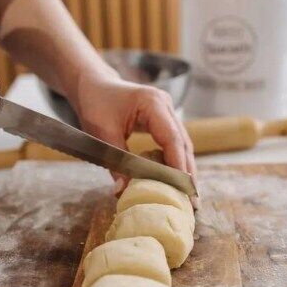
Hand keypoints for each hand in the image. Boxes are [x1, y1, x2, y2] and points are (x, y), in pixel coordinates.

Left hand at [73, 73, 196, 194]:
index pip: (171, 138)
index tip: (184, 189)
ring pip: (181, 145)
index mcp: (152, 103)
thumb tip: (123, 191)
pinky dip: (175, 162)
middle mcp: (166, 106)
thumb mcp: (101, 133)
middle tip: (193, 201)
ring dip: (184, 170)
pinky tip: (176, 181)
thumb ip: (115, 161)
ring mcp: (167, 112)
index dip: (178, 165)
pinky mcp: (163, 120)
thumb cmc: (95, 104)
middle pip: (182, 143)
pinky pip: (173, 143)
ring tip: (188, 197)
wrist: (93, 85)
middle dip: (188, 173)